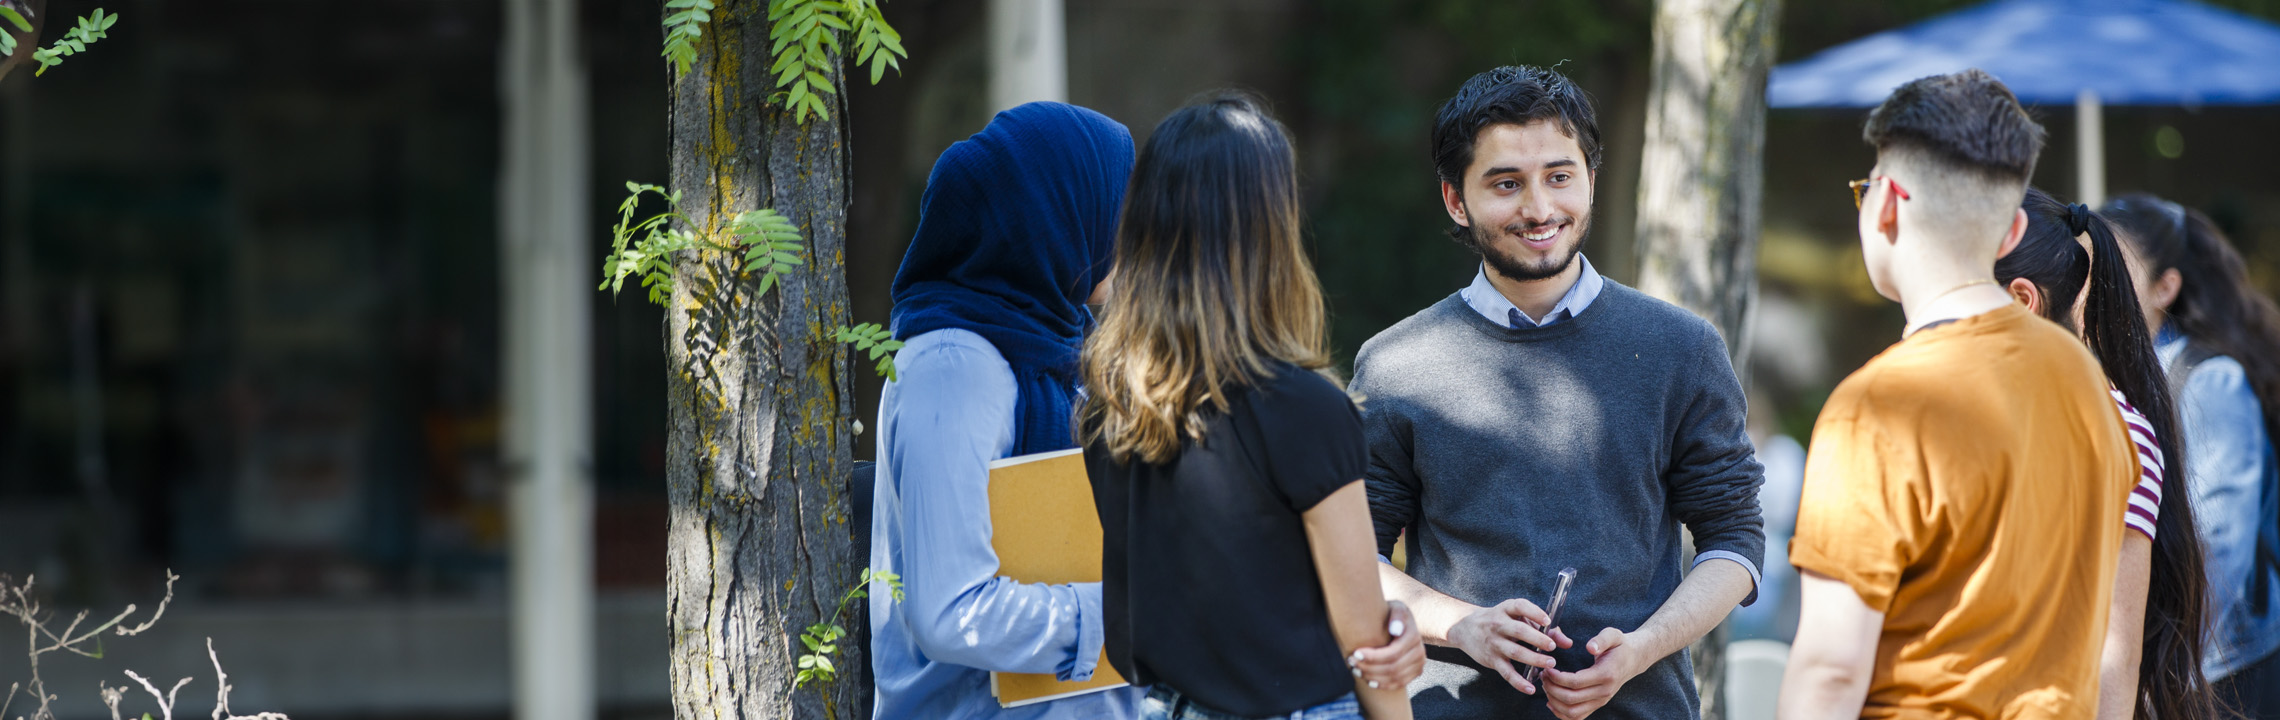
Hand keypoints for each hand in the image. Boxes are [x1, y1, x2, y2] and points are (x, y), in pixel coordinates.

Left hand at [1348, 600, 1424, 689]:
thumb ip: (1396, 615)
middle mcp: (1419, 653)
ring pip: (1394, 679)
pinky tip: (1369, 681)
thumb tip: (1395, 630)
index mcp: (1414, 636)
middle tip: (1351, 662)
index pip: (1392, 653)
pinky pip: (1399, 684)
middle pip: (1392, 668)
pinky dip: (1383, 685)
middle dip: (1369, 668)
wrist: (1401, 622)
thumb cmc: (1392, 613)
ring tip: (1356, 670)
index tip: (1355, 653)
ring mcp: (1419, 665)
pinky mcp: (1415, 673)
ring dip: (1373, 677)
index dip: (1373, 657)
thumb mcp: (1396, 607)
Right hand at [1445, 599, 1569, 694]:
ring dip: (1533, 659)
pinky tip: (1531, 688)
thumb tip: (1567, 642)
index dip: (1534, 613)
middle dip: (1537, 639)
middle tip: (1552, 647)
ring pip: (1515, 652)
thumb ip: (1543, 628)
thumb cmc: (1500, 621)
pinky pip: (1506, 672)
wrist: (1465, 627)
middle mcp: (1498, 624)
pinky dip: (1518, 682)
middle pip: (1519, 631)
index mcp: (1506, 609)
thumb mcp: (1517, 617)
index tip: (1547, 620)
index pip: (1520, 606)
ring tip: (1550, 664)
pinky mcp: (1491, 660)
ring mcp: (1494, 643)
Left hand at [1542, 627, 1653, 719]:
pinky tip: (1551, 701)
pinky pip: (1577, 717)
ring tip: (1546, 685)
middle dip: (1551, 688)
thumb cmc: (1619, 646)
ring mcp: (1601, 701)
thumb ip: (1601, 640)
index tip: (1547, 668)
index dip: (1557, 677)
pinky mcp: (1597, 705)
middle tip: (1543, 675)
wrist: (1633, 659)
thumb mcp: (1613, 635)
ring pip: (1572, 712)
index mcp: (1606, 675)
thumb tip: (1590, 647)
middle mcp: (1604, 692)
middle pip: (1571, 699)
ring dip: (1554, 701)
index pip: (1576, 682)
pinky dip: (1561, 713)